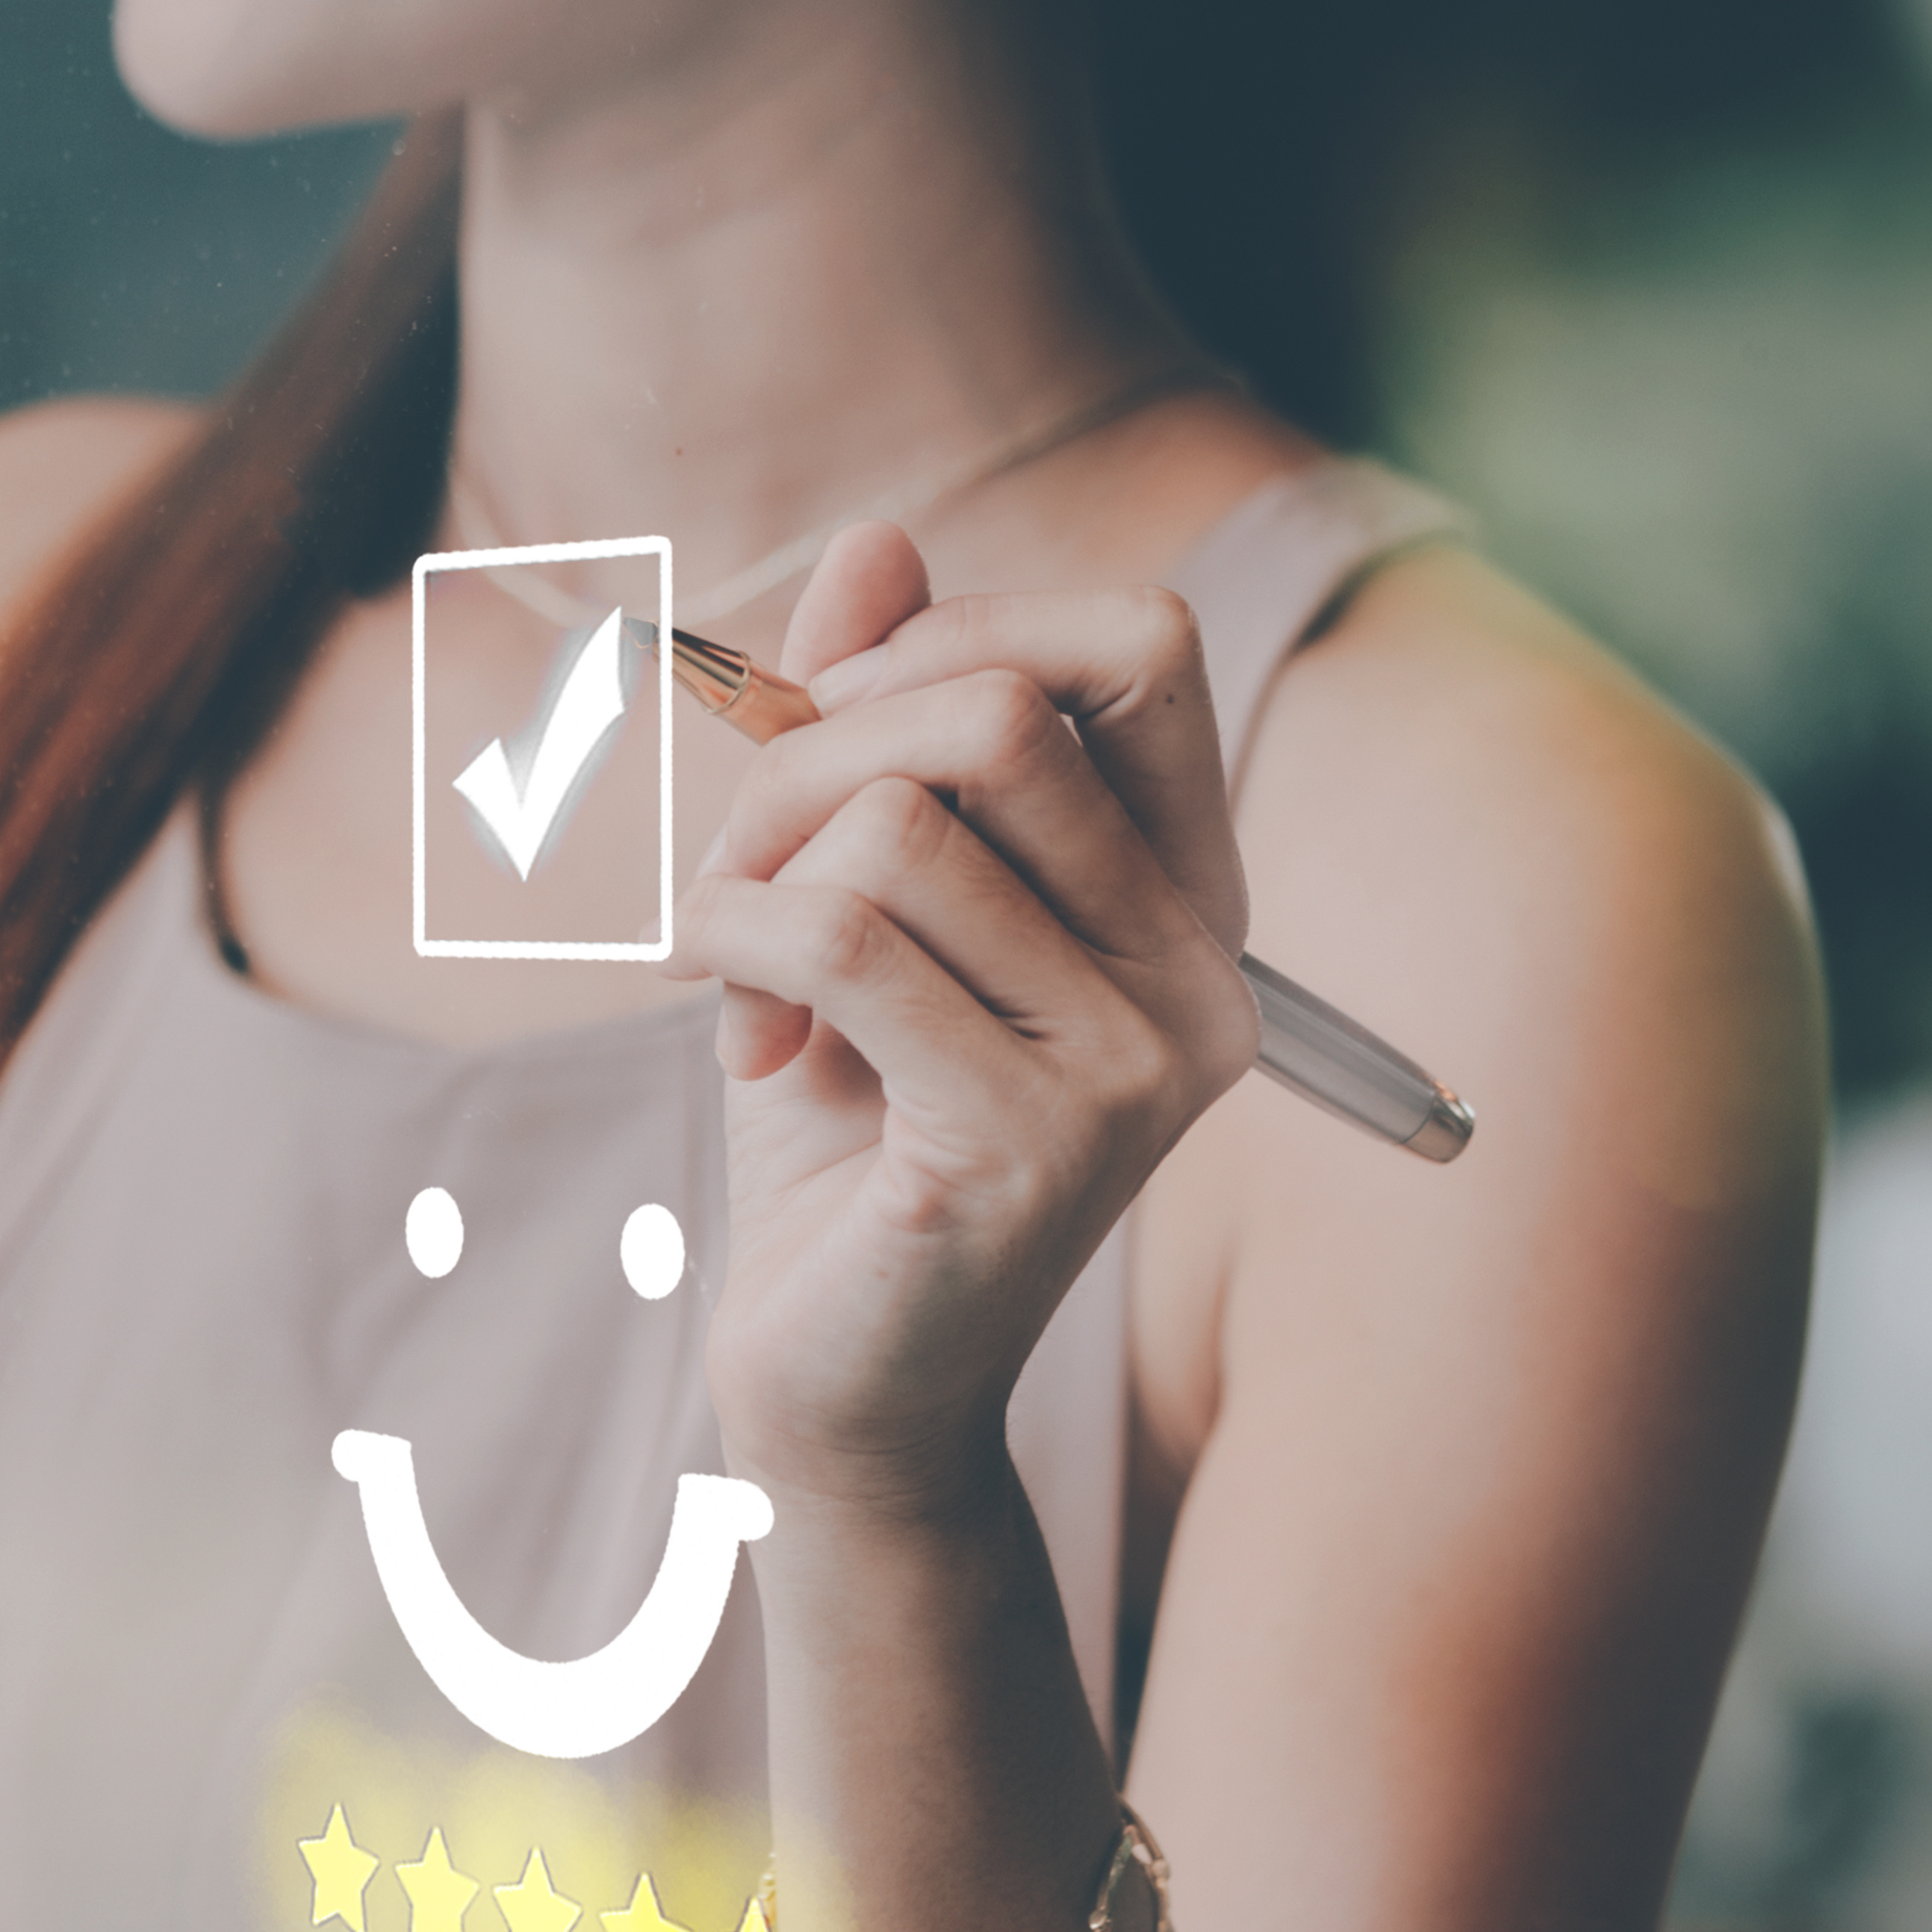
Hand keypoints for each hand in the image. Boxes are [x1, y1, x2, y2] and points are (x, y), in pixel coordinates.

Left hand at [667, 522, 1259, 1515]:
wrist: (838, 1394)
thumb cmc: (848, 1141)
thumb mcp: (850, 899)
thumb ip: (873, 721)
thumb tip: (879, 537)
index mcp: (1188, 894)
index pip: (1139, 643)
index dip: (955, 634)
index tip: (833, 732)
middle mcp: (1201, 971)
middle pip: (998, 708)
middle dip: (809, 756)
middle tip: (741, 872)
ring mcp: (1136, 1064)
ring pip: (902, 822)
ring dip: (754, 869)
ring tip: (730, 971)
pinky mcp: (1032, 1144)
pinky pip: (845, 936)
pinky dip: (733, 945)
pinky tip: (730, 1025)